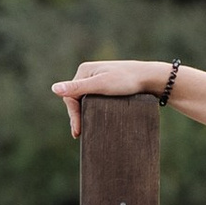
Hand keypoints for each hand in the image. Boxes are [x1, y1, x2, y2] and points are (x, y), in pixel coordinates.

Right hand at [52, 57, 167, 133]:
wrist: (151, 79)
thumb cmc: (127, 81)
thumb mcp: (101, 85)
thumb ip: (78, 88)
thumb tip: (54, 89)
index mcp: (84, 71)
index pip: (71, 96)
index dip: (73, 115)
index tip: (77, 132)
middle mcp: (90, 73)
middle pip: (78, 99)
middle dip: (78, 116)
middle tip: (79, 134)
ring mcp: (100, 79)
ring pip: (87, 101)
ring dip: (85, 115)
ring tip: (86, 131)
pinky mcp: (109, 86)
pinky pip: (97, 101)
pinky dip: (94, 111)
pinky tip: (96, 121)